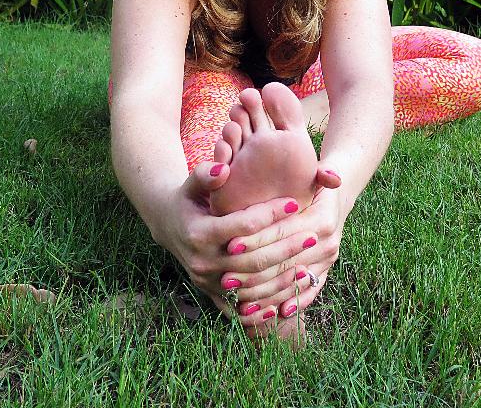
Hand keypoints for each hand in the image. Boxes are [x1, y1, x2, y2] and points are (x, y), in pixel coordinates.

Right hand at [148, 159, 301, 313]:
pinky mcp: (211, 295)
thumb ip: (205, 174)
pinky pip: (239, 309)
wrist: (168, 226)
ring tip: (309, 266)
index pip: (242, 226)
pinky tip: (287, 301)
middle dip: (285, 247)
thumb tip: (224, 171)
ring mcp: (207, 282)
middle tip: (312, 235)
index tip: (294, 203)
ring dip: (281, 279)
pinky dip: (263, 309)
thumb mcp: (191, 184)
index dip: (270, 214)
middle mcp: (202, 261)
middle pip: (252, 259)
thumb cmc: (188, 199)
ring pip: (251, 285)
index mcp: (199, 233)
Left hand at [221, 184, 346, 331]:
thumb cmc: (309, 180)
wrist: (335, 197)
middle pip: (284, 262)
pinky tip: (263, 314)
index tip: (229, 246)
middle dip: (254, 271)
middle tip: (224, 279)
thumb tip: (250, 172)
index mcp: (321, 219)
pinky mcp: (325, 271)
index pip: (281, 233)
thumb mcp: (304, 170)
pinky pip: (305, 294)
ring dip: (264, 293)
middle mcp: (329, 242)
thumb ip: (295, 170)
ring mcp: (328, 260)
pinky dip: (284, 304)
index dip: (255, 238)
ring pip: (291, 283)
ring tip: (237, 298)